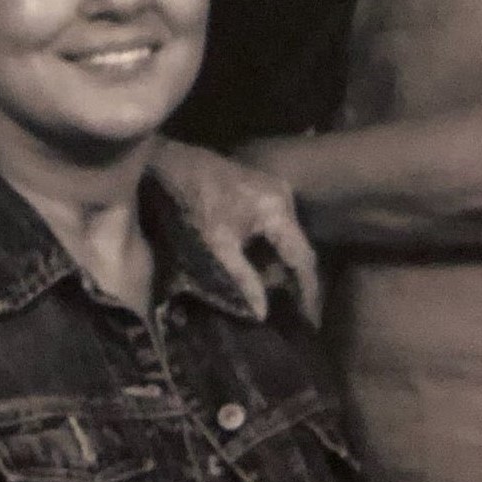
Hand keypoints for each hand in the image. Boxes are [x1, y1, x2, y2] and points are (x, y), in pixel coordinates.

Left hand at [151, 138, 320, 323]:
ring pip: (284, 237)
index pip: (303, 257)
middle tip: (283, 308)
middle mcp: (284, 197)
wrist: (169, 161)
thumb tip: (262, 313)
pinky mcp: (260, 188)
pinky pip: (274, 225)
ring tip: (263, 288)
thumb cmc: (191, 202)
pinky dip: (266, 247)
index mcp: (278, 209)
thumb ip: (242, 278)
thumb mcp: (216, 244)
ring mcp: (273, 189)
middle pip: (296, 247)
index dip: (308, 291)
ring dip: (275, 263)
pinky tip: (253, 263)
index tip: (311, 320)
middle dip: (288, 278)